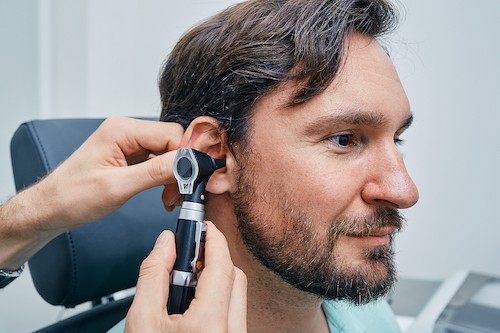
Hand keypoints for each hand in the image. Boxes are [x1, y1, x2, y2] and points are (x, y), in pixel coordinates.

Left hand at [36, 116, 183, 227]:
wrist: (51, 208)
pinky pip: (158, 161)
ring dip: (173, 175)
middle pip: (172, 141)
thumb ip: (156, 172)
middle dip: (180, 168)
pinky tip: (163, 193)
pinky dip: (164, 177)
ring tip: (169, 197)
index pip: (171, 134)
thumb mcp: (117, 186)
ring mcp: (128, 143)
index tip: (188, 181)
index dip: (185, 157)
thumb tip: (188, 163)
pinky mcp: (129, 156)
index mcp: (121, 130)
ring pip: (168, 152)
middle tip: (178, 194)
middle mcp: (126, 131)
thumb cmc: (72, 196)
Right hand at [125, 222, 246, 332]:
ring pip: (238, 295)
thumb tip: (166, 244)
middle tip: (191, 252)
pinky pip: (234, 312)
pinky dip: (218, 299)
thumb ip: (152, 276)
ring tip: (186, 284)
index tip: (204, 226)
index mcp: (210, 325)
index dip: (213, 239)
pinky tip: (195, 303)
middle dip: (215, 258)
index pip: (222, 266)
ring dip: (216, 280)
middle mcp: (231, 332)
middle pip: (235, 278)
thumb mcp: (141, 321)